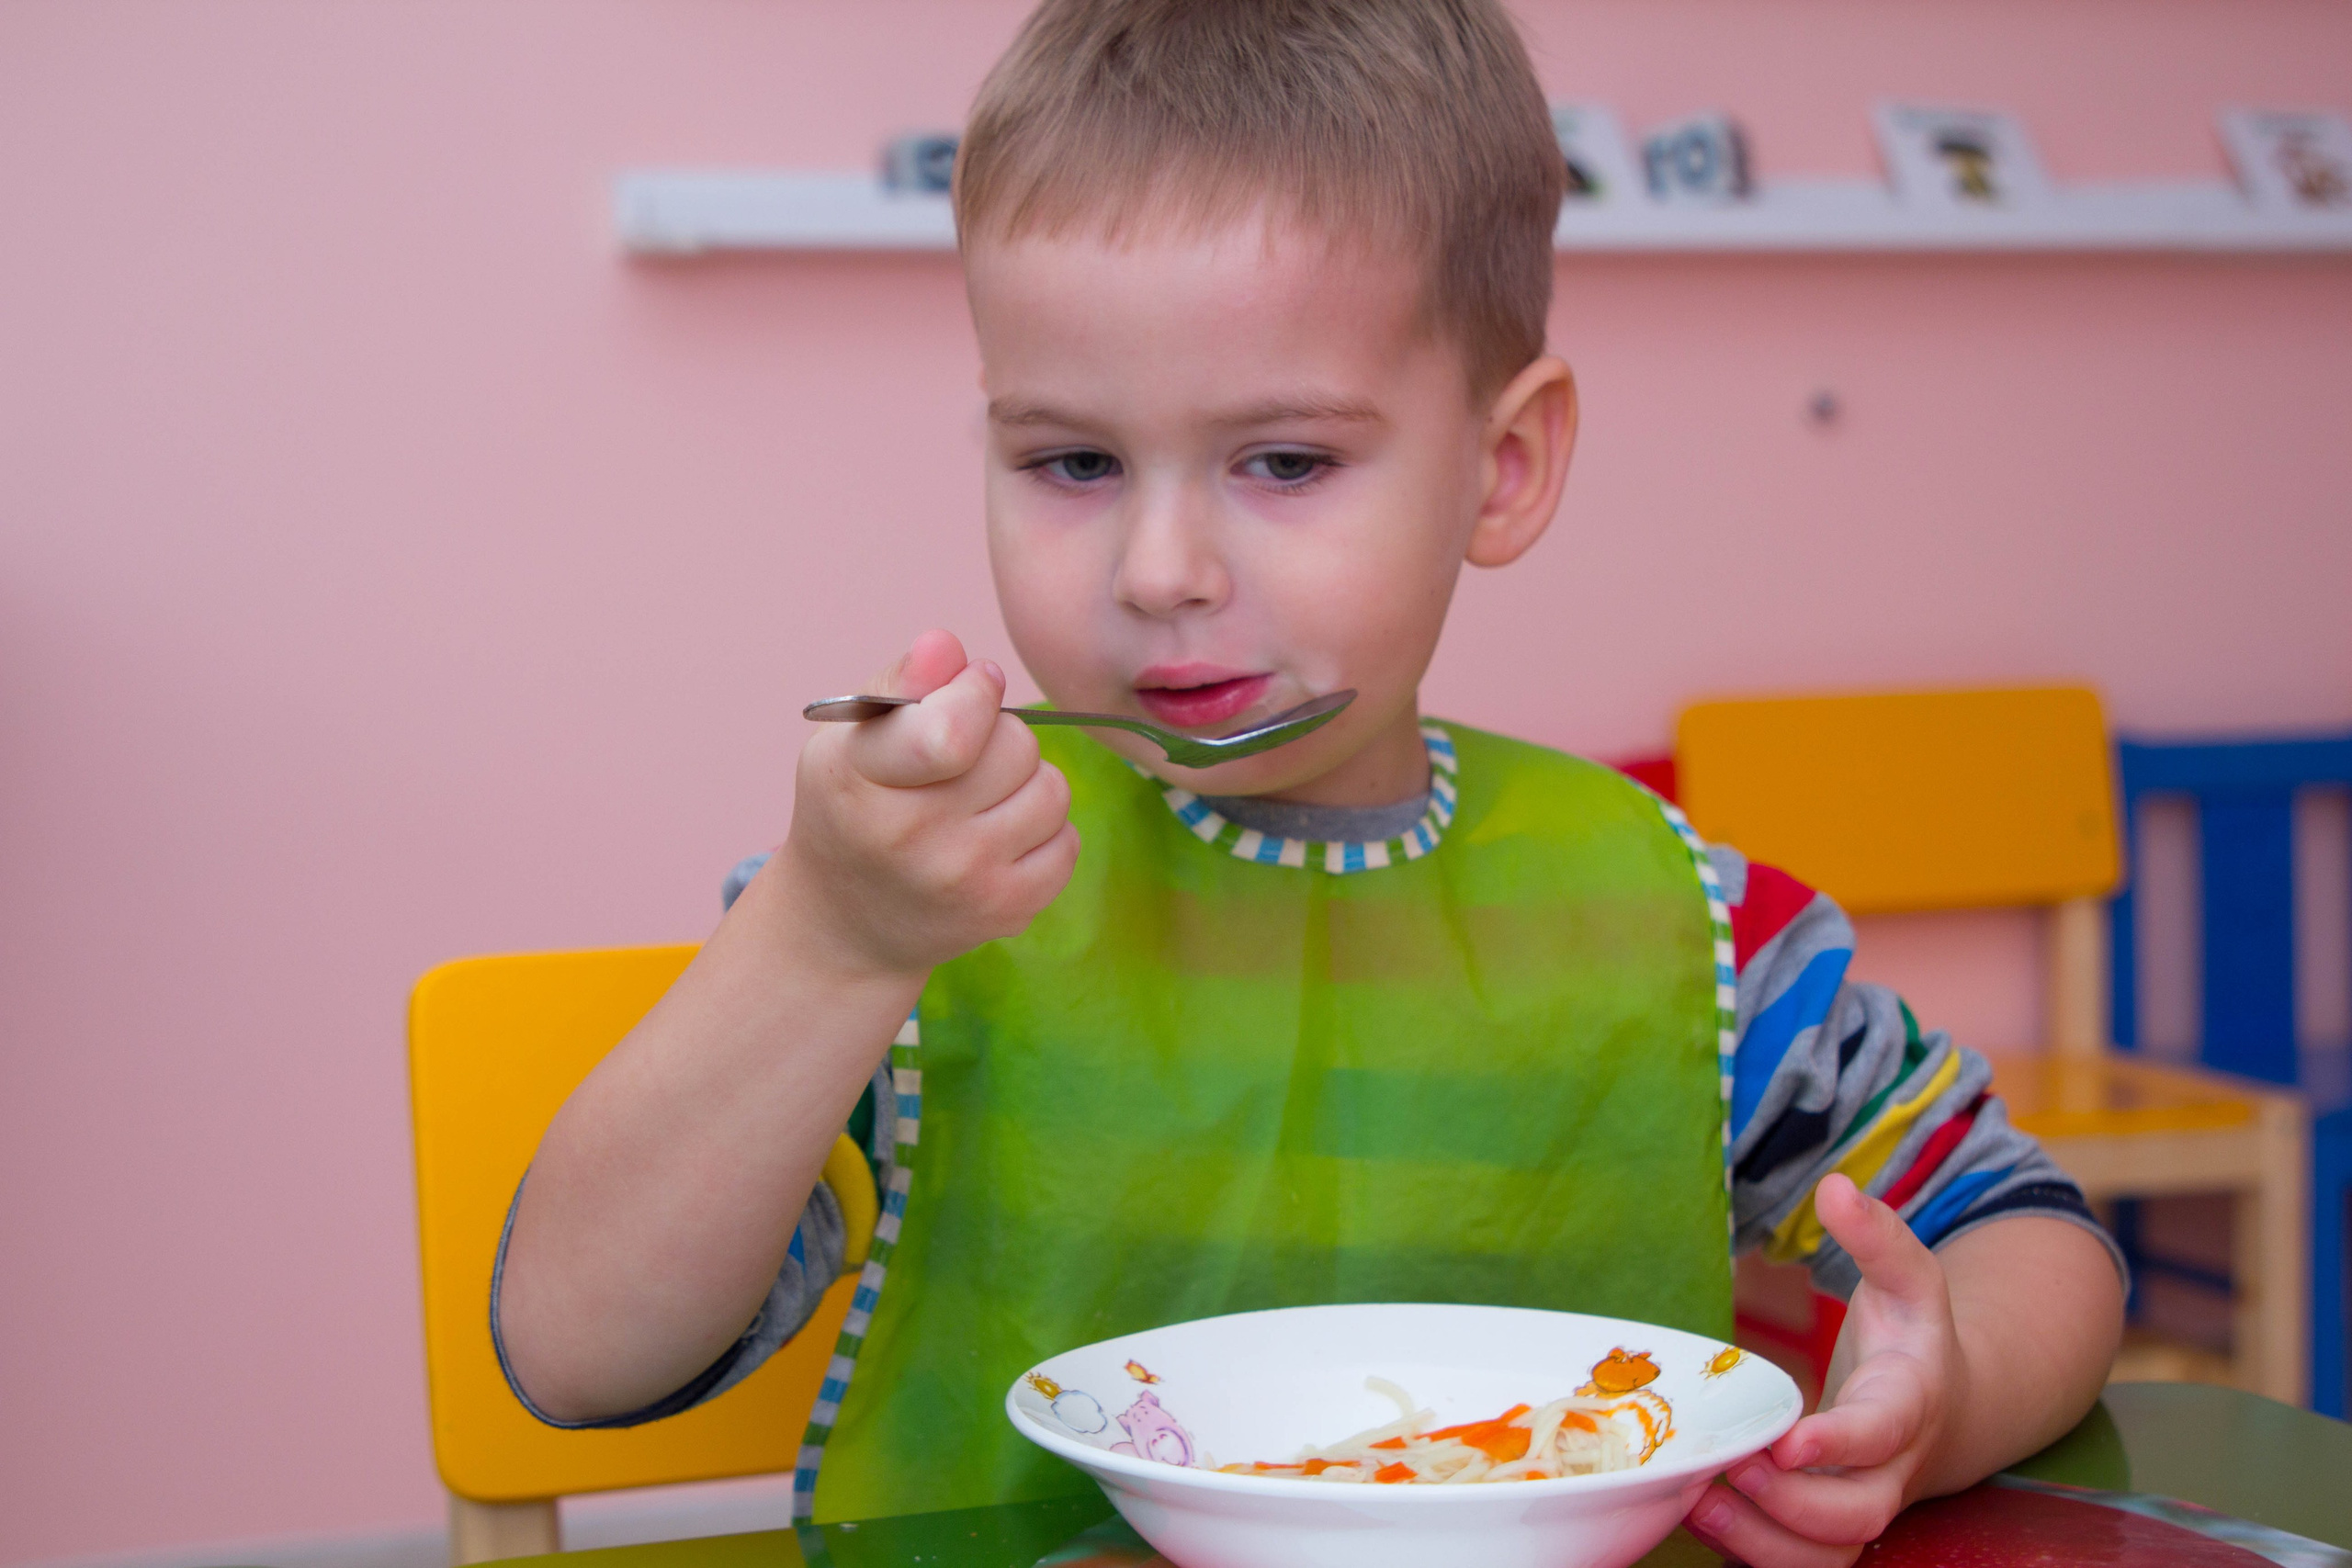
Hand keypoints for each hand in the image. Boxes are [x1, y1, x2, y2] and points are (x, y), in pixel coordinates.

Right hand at [776, 628, 1079, 976]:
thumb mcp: (850, 738)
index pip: (952, 730)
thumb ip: (902, 683)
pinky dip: (1043, 830)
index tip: (970, 689)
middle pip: (1016, 747)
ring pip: (1051, 790)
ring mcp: (963, 879)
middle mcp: (911, 836)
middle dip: (1000, 736)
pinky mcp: (1006, 910)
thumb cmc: (854, 809)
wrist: (847, 922)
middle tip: (965, 759)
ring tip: (983, 799)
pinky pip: (1067, 840)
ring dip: (1026, 783)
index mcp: (859, 779)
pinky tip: (999, 838)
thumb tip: (947, 646)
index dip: (977, 693)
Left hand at [1684, 1175, 1963, 1566]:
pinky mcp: (1831, 1529)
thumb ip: (1878, 1236)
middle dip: (1790, 1504)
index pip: (1883, 1434)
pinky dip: (1753, 1554)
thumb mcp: (1910, 1279)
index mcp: (1910, 1402)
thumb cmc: (1914, 1339)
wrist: (1945, 1408)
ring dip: (1762, 1543)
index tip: (1787, 1441)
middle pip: (1858, 1515)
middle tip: (1726, 1469)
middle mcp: (1893, 1470)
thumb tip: (1838, 1187)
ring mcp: (1863, 1505)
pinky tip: (1698, 1516)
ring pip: (1829, 1556)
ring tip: (1696, 1504)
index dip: (1840, 1443)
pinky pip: (1802, 1563)